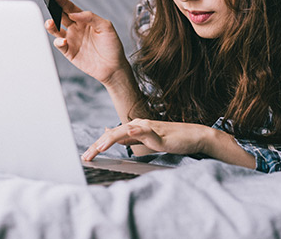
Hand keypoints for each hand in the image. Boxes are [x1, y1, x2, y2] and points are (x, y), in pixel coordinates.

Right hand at [44, 0, 129, 85]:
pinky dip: (58, 42)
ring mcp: (72, 40)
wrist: (114, 67)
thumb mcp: (106, 27)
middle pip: (61, 16)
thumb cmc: (112, 46)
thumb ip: (91, 17)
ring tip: (50, 22)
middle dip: (54, 9)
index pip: (71, 8)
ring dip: (51, 25)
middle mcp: (76, 28)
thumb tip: (74, 13)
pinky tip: (63, 40)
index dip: (63, 2)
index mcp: (85, 20)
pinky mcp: (69, 52)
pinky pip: (60, 45)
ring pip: (56, 30)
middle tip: (49, 4)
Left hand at [82, 119, 256, 168]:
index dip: (97, 145)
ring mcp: (148, 128)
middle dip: (97, 145)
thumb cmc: (173, 139)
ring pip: (123, 132)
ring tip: (97, 149)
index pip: (111, 136)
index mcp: (135, 128)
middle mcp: (139, 125)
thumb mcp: (147, 140)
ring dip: (108, 140)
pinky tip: (124, 134)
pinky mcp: (159, 133)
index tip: (85, 156)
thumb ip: (130, 138)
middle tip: (84, 156)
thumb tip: (110, 134)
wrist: (196, 136)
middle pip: (113, 135)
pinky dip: (133, 133)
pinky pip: (143, 132)